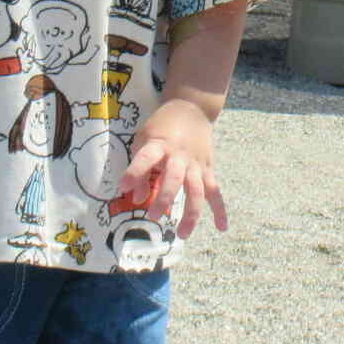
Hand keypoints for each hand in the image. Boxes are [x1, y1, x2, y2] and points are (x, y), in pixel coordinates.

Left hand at [123, 102, 227, 239]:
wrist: (192, 108)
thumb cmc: (162, 127)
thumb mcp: (145, 139)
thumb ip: (140, 169)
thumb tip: (136, 198)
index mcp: (159, 145)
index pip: (146, 159)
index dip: (134, 173)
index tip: (122, 188)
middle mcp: (179, 156)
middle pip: (175, 178)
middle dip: (165, 197)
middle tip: (153, 215)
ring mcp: (196, 164)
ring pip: (197, 190)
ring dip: (191, 213)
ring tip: (182, 234)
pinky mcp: (208, 170)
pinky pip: (215, 192)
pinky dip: (220, 210)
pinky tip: (222, 227)